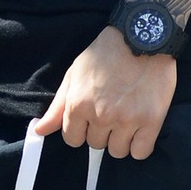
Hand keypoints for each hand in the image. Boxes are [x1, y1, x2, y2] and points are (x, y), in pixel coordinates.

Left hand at [34, 25, 175, 159]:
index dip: (80, 128)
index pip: (72, 139)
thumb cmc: (105, 53)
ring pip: (117, 151)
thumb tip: (39, 131)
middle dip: (100, 130)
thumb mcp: (75, 73)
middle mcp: (101, 116)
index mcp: (78, 104)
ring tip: (125, 115)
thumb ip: (58, 106)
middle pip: (95, 145)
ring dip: (120, 138)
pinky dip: (139, 144)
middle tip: (110, 108)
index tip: (90, 115)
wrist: (142, 36)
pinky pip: (140, 153)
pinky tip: (139, 126)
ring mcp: (127, 120)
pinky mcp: (151, 121)